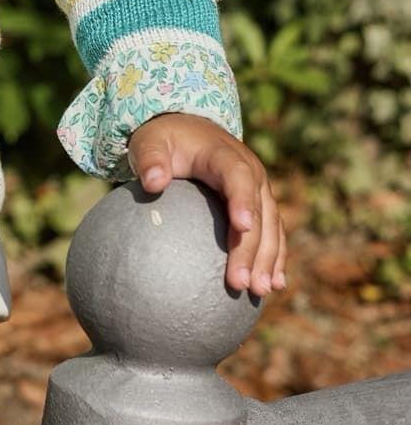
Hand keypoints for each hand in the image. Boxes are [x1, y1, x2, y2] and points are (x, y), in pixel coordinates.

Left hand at [125, 111, 286, 297]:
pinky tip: (273, 285)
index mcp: (225, 155)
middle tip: (242, 282)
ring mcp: (259, 190)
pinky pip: (273, 234)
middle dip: (253, 248)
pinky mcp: (260, 206)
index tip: (241, 226)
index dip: (242, 200)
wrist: (189, 132)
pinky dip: (275, 258)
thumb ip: (150, 159)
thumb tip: (152, 183)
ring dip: (268, 260)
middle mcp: (250, 172)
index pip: (238, 176)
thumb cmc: (165, 140)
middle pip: (259, 212)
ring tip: (259, 291)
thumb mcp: (150, 142)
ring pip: (272, 227)